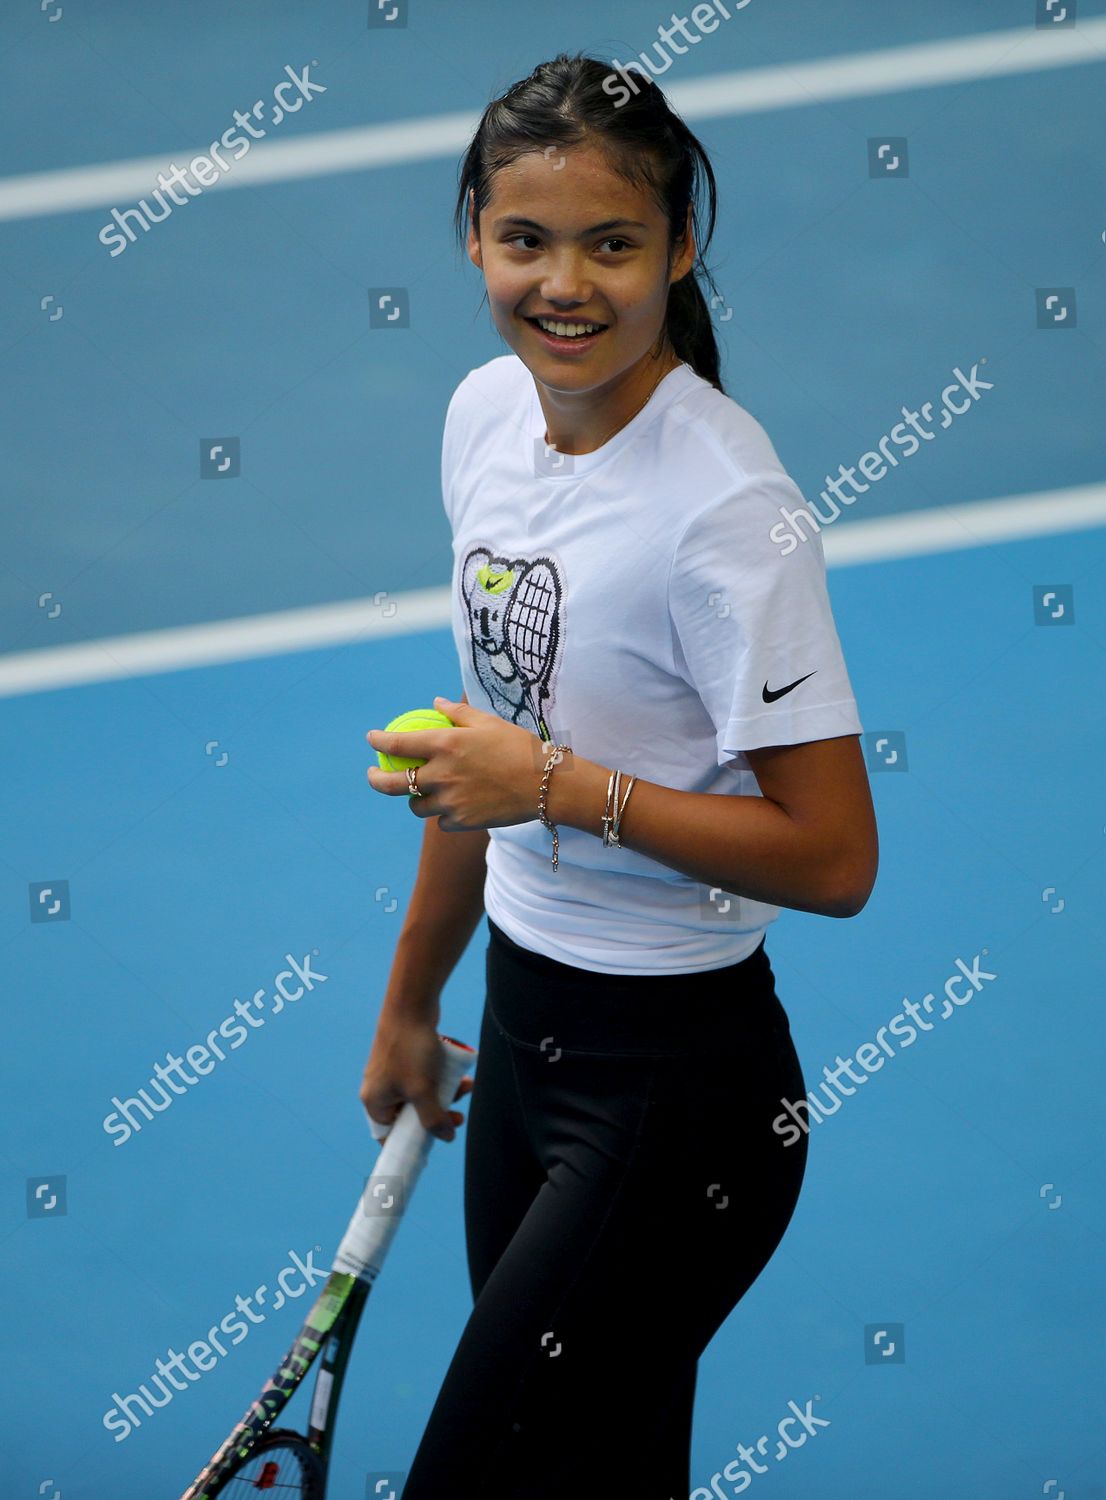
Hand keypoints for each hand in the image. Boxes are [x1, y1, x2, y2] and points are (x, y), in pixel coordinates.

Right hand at [360, 1015, 474, 1143]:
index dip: (410, 1142)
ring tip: (465, 1089)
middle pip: (410, 1115)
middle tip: (457, 1116)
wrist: (412, 1004)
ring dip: (445, 1095)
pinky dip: (442, 1078)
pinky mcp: (406, 1056)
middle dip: (437, 1115)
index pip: (388, 1134)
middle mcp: (380, 1087)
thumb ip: (433, 1118)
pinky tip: (462, 1075)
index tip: (432, 1145)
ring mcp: (393, 1071)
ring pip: (422, 1094)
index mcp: (375, 1100)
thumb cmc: (411, 1049)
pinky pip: (425, 1076)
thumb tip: (446, 1137)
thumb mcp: (422, 1090)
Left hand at [366, 696, 544, 831]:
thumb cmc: (520, 747)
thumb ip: (457, 713)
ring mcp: (451, 801)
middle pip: (391, 784)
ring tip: (422, 791)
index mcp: (446, 744)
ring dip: (415, 798)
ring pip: (416, 806)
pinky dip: (443, 813)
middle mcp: (442, 774)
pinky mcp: (463, 822)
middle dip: (375, 779)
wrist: (547, 785)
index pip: (398, 744)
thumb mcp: (489, 722)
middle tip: (373, 774)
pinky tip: (454, 805)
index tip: (373, 739)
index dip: (379, 741)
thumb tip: (436, 703)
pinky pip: (441, 820)